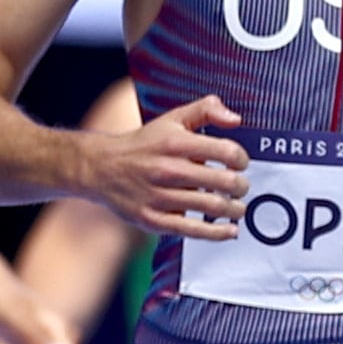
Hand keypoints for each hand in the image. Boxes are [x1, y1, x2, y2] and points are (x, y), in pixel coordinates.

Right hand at [81, 95, 247, 239]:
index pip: (227, 152)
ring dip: (234, 209)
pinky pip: (193, 230)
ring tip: (237, 208)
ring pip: (212, 207)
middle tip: (241, 188)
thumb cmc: (142, 146)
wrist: (101, 168)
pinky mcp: (153, 219)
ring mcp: (160, 197)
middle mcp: (168, 169)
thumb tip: (235, 119)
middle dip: (241, 186)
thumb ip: (206, 110)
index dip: (241, 159)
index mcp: (175, 142)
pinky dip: (217, 233)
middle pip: (224, 182)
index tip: (240, 164)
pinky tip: (229, 230)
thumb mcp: (172, 119)